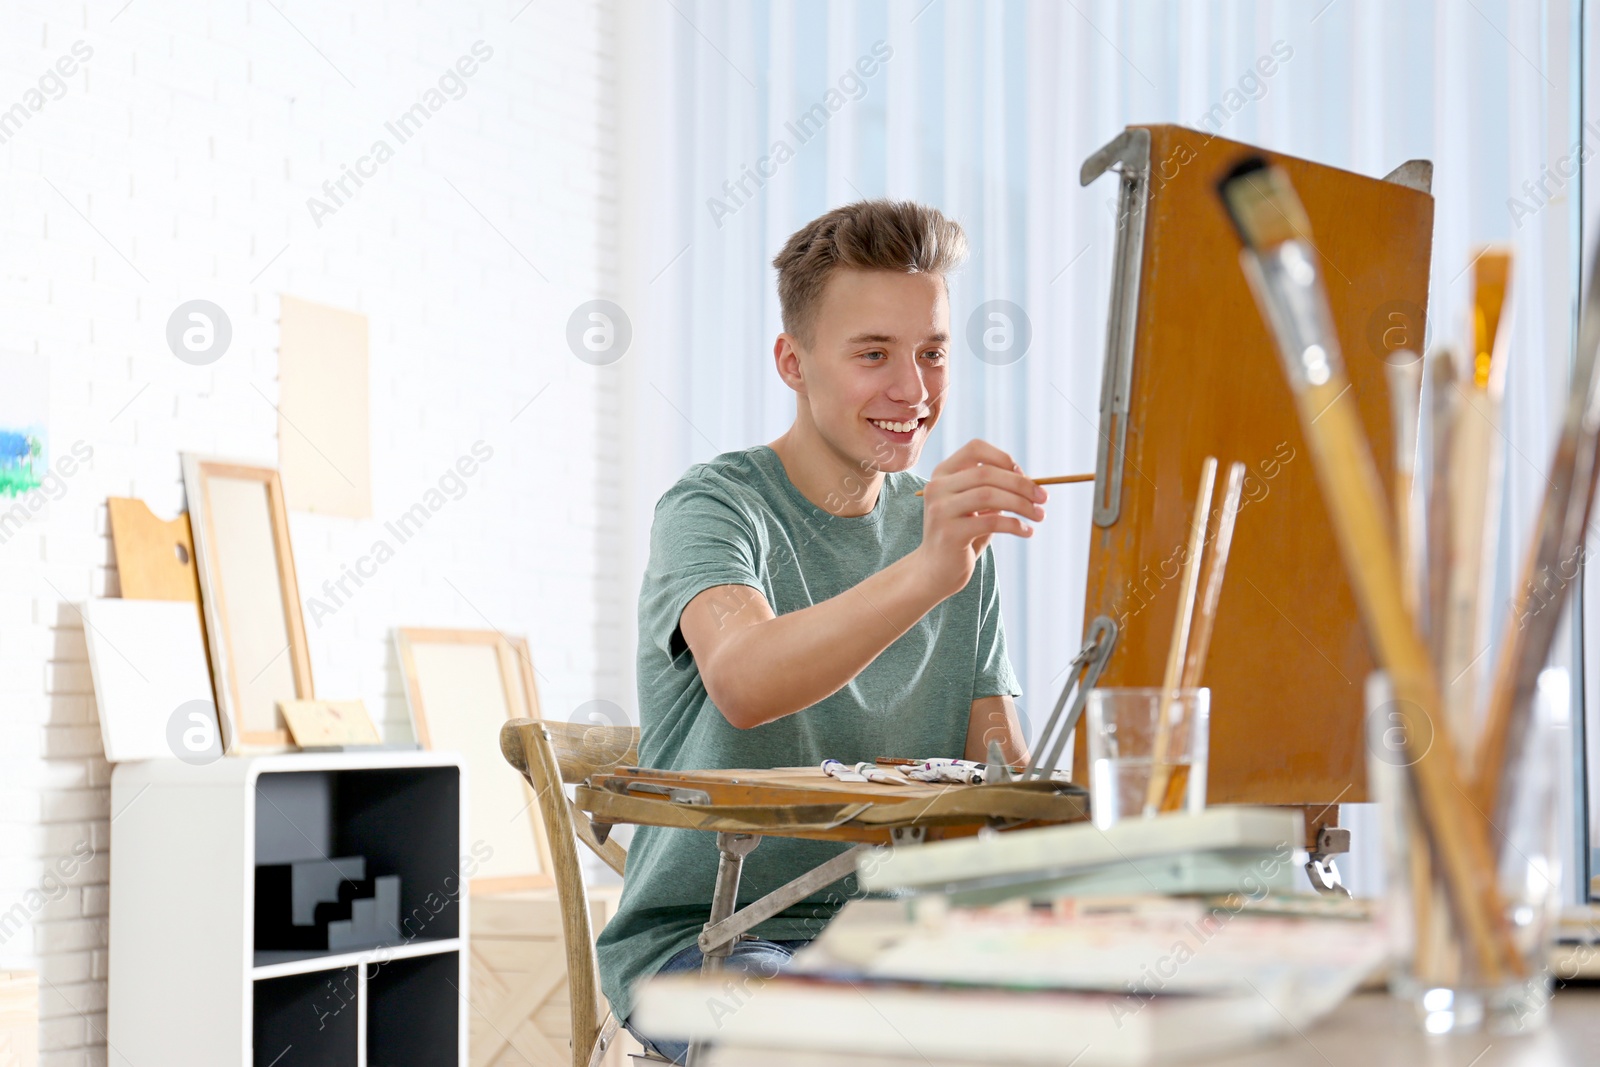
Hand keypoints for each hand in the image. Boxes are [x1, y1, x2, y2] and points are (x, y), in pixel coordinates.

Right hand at [911, 439, 1045, 599]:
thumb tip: (1030, 481)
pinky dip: (1015, 525)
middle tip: (1044, 497)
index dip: (1003, 458)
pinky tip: (1027, 532)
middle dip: (1021, 484)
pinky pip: (991, 522)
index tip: (1024, 476)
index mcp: (942, 474)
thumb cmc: (962, 535)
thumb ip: (994, 489)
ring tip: (1040, 515)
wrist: (935, 571)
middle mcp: (937, 487)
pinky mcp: (950, 533)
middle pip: (986, 473)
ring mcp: (941, 510)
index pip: (975, 449)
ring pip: (989, 495)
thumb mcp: (975, 507)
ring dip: (1022, 504)